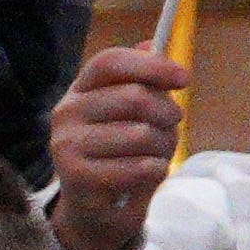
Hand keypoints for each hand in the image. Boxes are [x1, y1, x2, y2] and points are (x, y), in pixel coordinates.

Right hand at [54, 40, 186, 249]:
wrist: (96, 208)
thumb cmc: (120, 153)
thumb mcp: (133, 114)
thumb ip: (143, 81)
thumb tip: (153, 41)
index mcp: (80, 90)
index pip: (110, 62)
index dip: (151, 65)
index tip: (184, 78)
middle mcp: (66, 113)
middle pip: (133, 97)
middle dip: (167, 114)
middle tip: (171, 128)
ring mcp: (66, 145)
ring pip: (140, 134)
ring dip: (164, 147)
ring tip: (157, 155)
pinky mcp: (76, 177)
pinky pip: (138, 166)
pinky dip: (155, 171)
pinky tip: (145, 174)